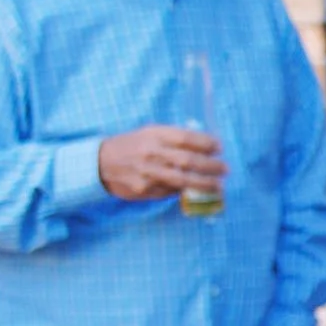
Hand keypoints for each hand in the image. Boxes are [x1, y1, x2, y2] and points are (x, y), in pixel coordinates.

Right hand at [99, 125, 226, 201]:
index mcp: (153, 135)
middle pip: (186, 160)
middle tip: (225, 169)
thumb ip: (173, 138)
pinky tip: (197, 192)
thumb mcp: (149, 133)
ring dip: (204, 183)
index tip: (219, 147)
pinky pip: (170, 192)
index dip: (205, 143)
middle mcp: (151, 153)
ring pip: (181, 180)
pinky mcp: (144, 190)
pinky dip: (185, 192)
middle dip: (210, 165)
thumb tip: (204, 146)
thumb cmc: (132, 145)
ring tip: (219, 185)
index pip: (185, 138)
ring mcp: (147, 173)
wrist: (100, 162)